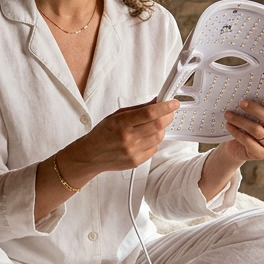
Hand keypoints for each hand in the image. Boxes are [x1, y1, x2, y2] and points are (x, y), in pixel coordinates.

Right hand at [62, 98, 179, 178]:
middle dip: (167, 116)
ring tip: (153, 125)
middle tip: (168, 112)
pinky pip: (154, 149)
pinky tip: (145, 138)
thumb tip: (157, 102)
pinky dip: (154, 141)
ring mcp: (133, 152)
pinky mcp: (136, 161)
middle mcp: (128, 138)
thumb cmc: (102, 133)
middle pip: (158, 125)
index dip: (165, 107)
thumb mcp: (117, 115)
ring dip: (161, 129)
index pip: (149, 113)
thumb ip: (138, 109)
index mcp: (122, 123)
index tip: (173, 103)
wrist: (90, 155)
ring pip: (159, 137)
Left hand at [219, 93, 263, 162]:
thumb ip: (254, 106)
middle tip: (241, 102)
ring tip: (228, 114)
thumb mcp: (251, 115)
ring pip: (257, 130)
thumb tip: (245, 92)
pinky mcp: (260, 154)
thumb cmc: (245, 126)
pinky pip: (248, 141)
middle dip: (255, 109)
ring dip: (241, 120)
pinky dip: (236, 132)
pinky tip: (228, 125)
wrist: (235, 147)